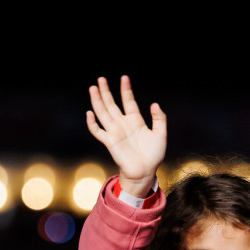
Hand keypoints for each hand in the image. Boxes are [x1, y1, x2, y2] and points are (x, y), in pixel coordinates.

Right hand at [86, 75, 166, 198]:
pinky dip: (92, 123)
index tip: (124, 77)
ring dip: (97, 101)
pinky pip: (98, 131)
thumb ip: (159, 119)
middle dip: (106, 91)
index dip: (126, 89)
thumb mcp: (160, 134)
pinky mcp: (109, 142)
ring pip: (103, 113)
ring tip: (93, 88)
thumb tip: (155, 104)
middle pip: (111, 104)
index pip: (128, 101)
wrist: (145, 171)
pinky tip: (89, 113)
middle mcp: (123, 124)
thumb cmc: (153, 155)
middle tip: (101, 79)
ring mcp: (115, 132)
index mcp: (135, 120)